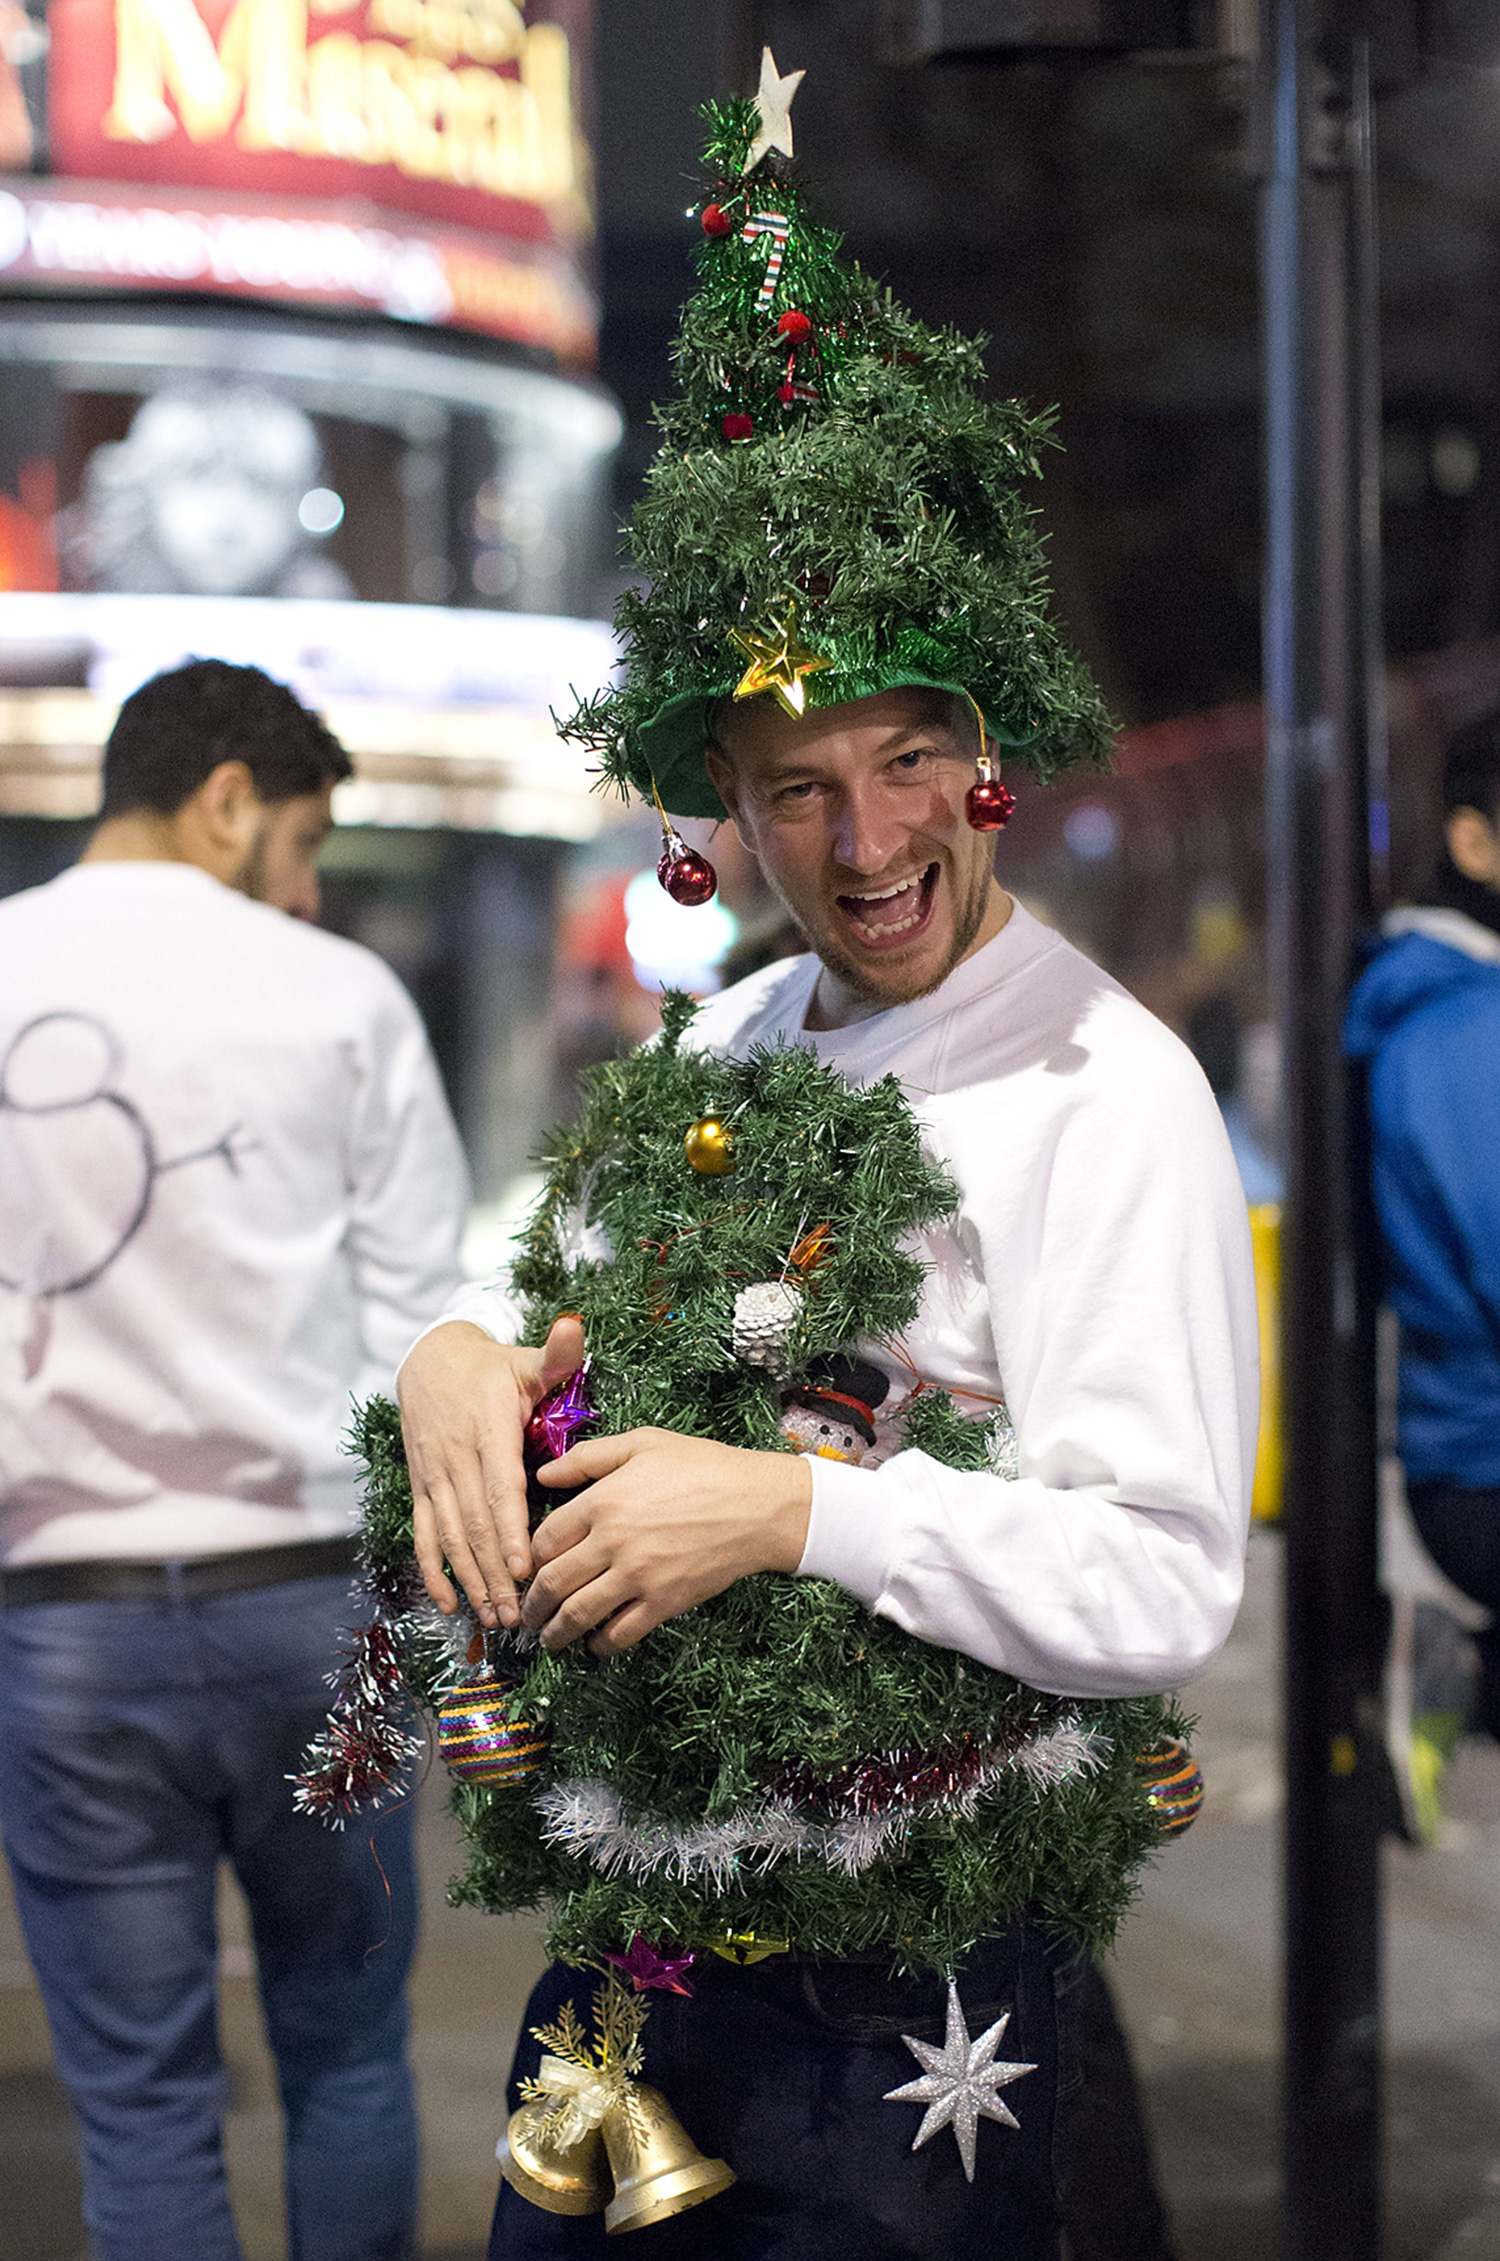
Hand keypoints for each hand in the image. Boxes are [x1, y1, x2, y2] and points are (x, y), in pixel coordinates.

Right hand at [396, 1312, 585, 1628]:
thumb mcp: (525, 1359)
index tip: (527, 1568)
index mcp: (488, 1429)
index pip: (499, 1487)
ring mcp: (434, 1475)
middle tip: (520, 1614)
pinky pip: (424, 1533)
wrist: (429, 1360)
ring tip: (494, 1618)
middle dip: (496, 1572)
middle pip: (476, 1523)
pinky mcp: (420, 1486)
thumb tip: (577, 1326)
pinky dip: (433, 1570)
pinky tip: (448, 1602)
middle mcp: (455, 1457)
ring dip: (471, 1579)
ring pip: (450, 1535)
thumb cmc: (492, 1367)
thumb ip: (556, 1353)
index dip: (511, 1530)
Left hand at [521, 1428, 813, 1654]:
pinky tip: (595, 1644)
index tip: (527, 1568)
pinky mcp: (664, 1602)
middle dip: (532, 1604)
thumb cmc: (703, 1467)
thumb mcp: (644, 1443)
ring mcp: (638, 1576)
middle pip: (553, 1582)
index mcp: (602, 1501)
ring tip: (549, 1639)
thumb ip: (589, 1457)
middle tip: (525, 1614)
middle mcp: (613, 1542)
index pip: (544, 1539)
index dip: (529, 1558)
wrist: (758, 1504)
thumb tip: (544, 1473)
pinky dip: (601, 1644)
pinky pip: (621, 1633)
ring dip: (556, 1632)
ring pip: (579, 1614)